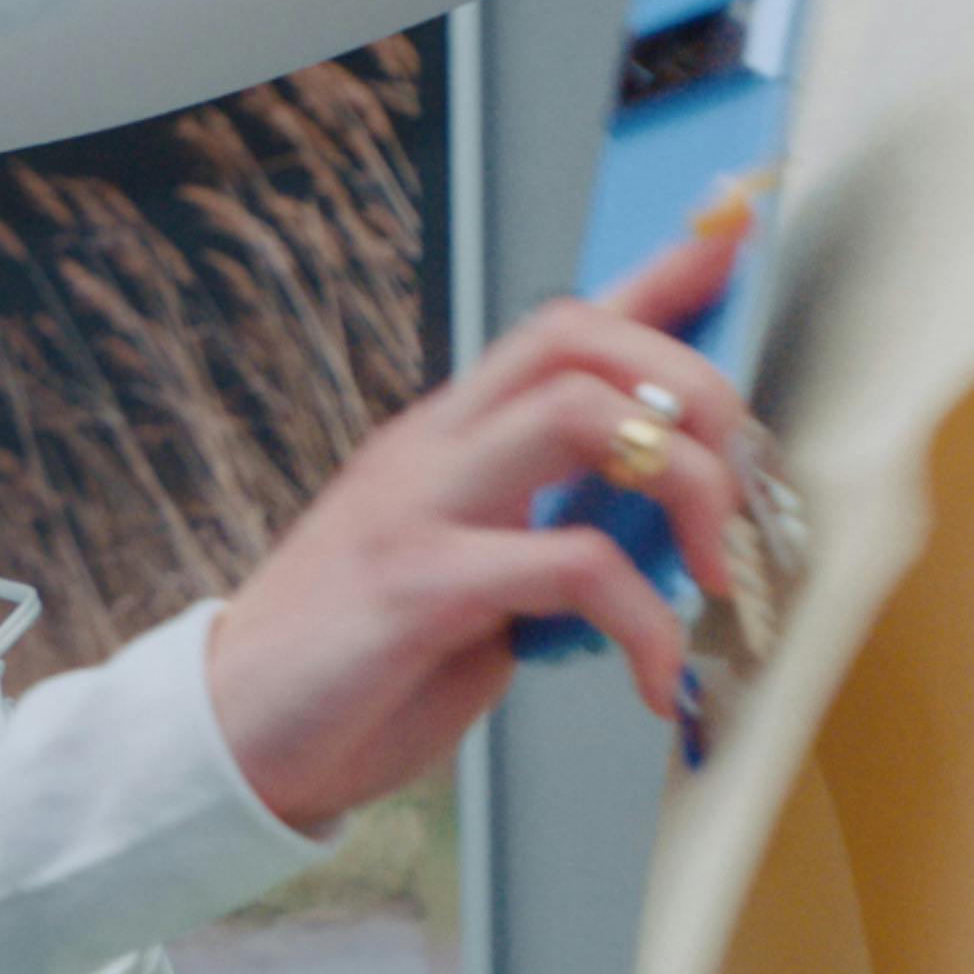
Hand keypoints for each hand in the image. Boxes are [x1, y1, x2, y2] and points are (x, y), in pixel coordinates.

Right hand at [203, 231, 748, 834]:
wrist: (231, 736)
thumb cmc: (357, 665)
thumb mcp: (465, 582)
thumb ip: (543, 540)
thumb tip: (659, 541)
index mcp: (443, 441)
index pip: (557, 326)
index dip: (653, 276)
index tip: (732, 237)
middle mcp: (432, 451)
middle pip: (576, 336)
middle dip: (691, 383)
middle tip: (743, 478)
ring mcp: (419, 509)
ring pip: (578, 413)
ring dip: (687, 482)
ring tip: (713, 569)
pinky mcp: (417, 588)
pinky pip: (571, 566)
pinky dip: (646, 622)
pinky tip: (653, 677)